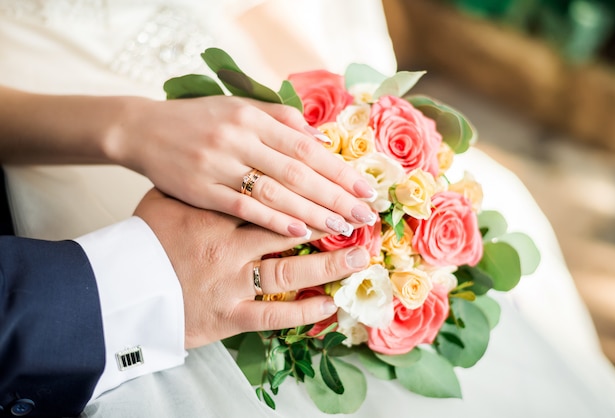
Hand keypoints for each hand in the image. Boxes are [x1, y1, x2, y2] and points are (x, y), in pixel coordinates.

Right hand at [113, 95, 376, 237]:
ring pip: (274, 192)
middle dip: (335, 194)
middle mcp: (239, 139)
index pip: (306, 146)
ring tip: (341, 226)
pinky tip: (299, 231)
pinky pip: (243, 208)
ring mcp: (219, 165)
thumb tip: (321, 139)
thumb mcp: (238, 107)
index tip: (366, 187)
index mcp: (252, 118)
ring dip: (311, 211)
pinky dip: (272, 220)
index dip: (339, 169)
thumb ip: (279, 119)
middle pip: (297, 171)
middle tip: (365, 213)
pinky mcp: (201, 190)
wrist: (143, 130)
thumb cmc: (198, 120)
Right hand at [134, 189, 370, 348]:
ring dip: (326, 263)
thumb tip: (263, 158)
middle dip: (332, 216)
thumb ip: (223, 170)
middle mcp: (227, 240)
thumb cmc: (153, 232)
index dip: (322, 182)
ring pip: (287, 267)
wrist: (121, 279)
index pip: (282, 182)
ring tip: (358, 255)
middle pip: (291, 221)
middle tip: (366, 216)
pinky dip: (301, 309)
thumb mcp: (181, 190)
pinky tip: (329, 303)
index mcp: (218, 201)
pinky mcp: (224, 311)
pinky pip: (270, 312)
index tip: (352, 185)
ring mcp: (227, 276)